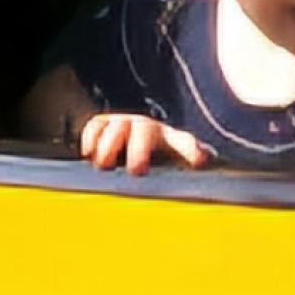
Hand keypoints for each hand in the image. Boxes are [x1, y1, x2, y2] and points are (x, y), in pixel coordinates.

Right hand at [80, 113, 209, 174]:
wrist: (132, 139)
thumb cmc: (158, 155)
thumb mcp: (175, 163)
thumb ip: (191, 165)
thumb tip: (206, 165)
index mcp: (169, 139)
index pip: (184, 141)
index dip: (191, 150)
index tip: (197, 163)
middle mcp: (146, 128)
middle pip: (144, 130)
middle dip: (139, 149)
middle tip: (137, 171)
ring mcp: (124, 123)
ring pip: (118, 125)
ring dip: (110, 144)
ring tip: (105, 165)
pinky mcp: (104, 124)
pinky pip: (97, 124)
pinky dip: (92, 137)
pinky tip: (89, 154)